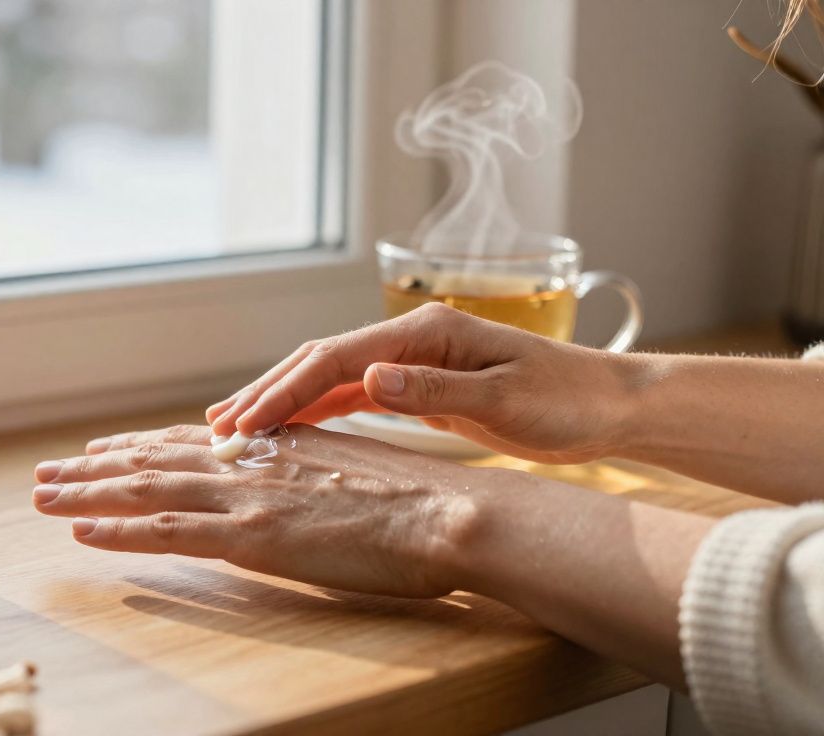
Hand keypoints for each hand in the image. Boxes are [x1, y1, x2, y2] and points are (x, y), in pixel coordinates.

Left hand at [32, 423, 484, 598]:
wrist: (449, 512)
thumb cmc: (419, 501)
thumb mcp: (354, 470)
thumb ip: (310, 471)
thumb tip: (292, 481)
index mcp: (275, 446)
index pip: (190, 443)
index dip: (139, 446)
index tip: (102, 449)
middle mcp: (250, 462)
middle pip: (153, 460)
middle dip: (94, 467)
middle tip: (47, 471)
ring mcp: (246, 497)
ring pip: (146, 490)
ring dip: (87, 494)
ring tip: (42, 495)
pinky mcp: (251, 536)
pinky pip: (168, 532)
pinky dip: (119, 531)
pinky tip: (82, 534)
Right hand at [206, 303, 639, 463]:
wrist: (609, 406)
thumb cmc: (567, 400)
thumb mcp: (505, 400)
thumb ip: (435, 391)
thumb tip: (369, 380)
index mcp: (427, 332)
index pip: (338, 358)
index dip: (286, 389)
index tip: (247, 422)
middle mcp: (412, 339)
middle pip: (321, 361)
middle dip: (268, 391)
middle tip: (219, 425)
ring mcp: (414, 360)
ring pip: (331, 378)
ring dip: (284, 401)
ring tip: (237, 427)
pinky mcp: (421, 385)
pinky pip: (354, 396)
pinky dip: (317, 412)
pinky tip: (290, 430)